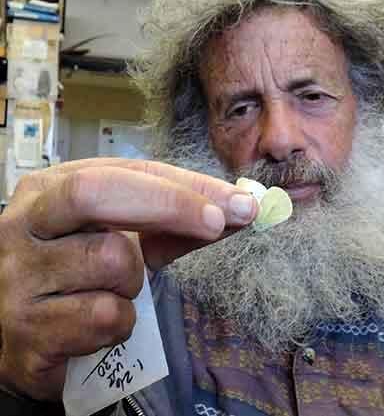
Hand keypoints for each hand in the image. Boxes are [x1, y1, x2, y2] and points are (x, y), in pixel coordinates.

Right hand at [0, 158, 256, 400]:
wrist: (26, 336)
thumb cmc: (82, 276)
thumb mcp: (122, 236)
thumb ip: (174, 222)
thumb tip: (239, 208)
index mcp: (50, 188)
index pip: (123, 171)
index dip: (183, 186)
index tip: (235, 202)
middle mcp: (24, 222)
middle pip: (98, 193)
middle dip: (170, 205)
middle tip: (217, 224)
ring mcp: (19, 275)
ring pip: (112, 261)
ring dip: (135, 282)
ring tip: (114, 292)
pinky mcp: (25, 328)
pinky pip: (104, 316)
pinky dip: (121, 323)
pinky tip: (96, 326)